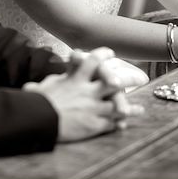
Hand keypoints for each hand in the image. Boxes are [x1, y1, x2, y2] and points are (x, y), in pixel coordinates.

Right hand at [24, 47, 143, 141]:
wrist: (38, 120)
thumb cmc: (37, 102)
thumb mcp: (46, 86)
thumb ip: (55, 82)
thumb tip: (48, 82)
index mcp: (76, 79)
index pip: (93, 61)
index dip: (103, 55)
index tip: (110, 53)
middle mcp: (88, 91)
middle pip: (115, 82)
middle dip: (129, 79)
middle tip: (140, 79)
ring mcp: (93, 108)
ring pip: (118, 106)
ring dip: (130, 108)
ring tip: (140, 110)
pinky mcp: (93, 125)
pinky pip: (111, 124)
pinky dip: (117, 125)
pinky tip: (123, 125)